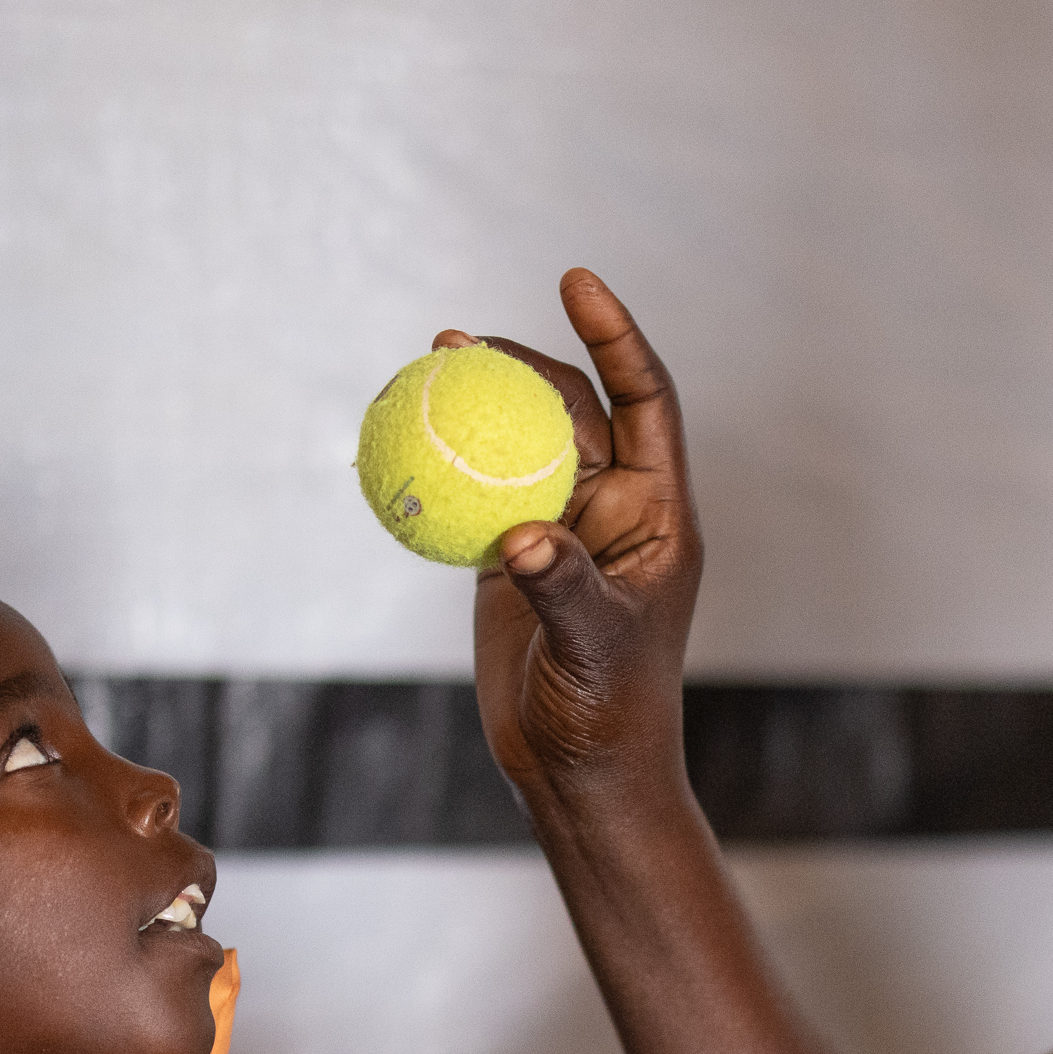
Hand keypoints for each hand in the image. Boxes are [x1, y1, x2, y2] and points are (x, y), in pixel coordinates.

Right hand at [453, 269, 704, 806]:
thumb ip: (563, 586)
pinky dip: (440, 465)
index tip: (575, 280)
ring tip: (427, 363)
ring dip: (478, 405)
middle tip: (459, 341)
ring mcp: (563, 531)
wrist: (580, 773)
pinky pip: (476, 492)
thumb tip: (525, 535)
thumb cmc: (610, 715)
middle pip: (575, 408)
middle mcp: (615, 510)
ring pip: (521, 445)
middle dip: (525, 363)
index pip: (646, 399)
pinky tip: (396, 441)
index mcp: (656, 514)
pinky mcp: (514, 559)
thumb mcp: (593, 648)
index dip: (616, 335)